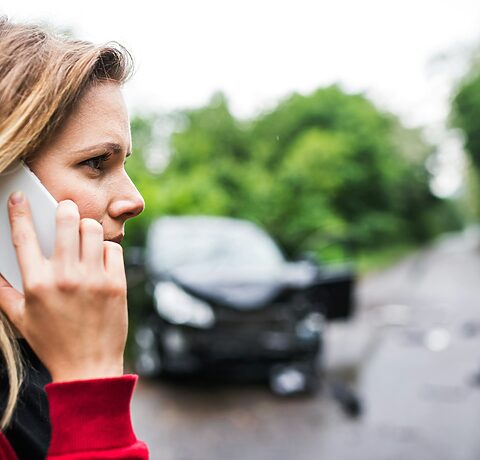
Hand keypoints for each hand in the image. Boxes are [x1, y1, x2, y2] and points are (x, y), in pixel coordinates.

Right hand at [0, 192, 127, 381]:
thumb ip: (3, 291)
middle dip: (65, 208)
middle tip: (65, 209)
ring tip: (84, 235)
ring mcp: (94, 279)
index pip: (24, 237)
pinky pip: (113, 249)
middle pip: (66, 221)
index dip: (19, 212)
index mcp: (37, 283)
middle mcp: (65, 276)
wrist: (89, 367)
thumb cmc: (52, 342)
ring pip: (93, 229)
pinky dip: (106, 249)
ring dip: (87, 227)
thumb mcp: (20, 318)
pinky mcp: (116, 284)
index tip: (20, 197)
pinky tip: (100, 258)